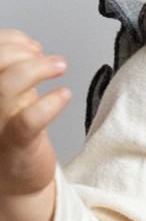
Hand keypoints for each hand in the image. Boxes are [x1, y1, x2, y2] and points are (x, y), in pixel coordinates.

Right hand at [0, 30, 70, 197]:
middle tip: (45, 56)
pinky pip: (28, 121)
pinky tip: (63, 94)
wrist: (16, 180)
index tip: (30, 44)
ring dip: (36, 68)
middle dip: (20, 51)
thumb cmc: (11, 133)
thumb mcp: (8, 95)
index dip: (8, 40)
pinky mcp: (14, 145)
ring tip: (59, 66)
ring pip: (4, 87)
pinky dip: (49, 103)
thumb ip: (12, 67)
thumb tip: (29, 43)